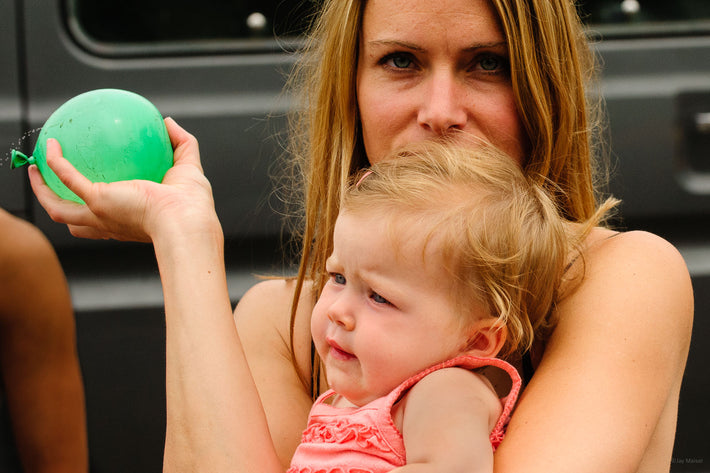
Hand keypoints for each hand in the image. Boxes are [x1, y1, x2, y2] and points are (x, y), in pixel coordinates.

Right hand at [28, 118, 219, 242]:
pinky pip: (66, 177)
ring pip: (59, 209)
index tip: (98, 196)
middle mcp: (112, 223)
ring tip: (35, 172)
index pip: (109, 222)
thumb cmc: (192, 205)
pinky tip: (50, 146)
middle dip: (63, 209)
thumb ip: (181, 143)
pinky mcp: (96, 201)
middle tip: (54, 190)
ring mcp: (100, 214)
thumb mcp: (188, 168)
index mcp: (132, 221)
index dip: (98, 212)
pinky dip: (55, 162)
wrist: (186, 220)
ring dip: (42, 192)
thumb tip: (168, 122)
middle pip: (78, 224)